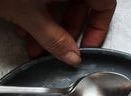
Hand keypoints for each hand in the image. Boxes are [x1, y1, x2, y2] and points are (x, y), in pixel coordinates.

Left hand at [0, 0, 116, 64]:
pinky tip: (25, 28)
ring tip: (36, 45)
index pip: (105, 5)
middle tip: (59, 50)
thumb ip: (54, 39)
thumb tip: (71, 55)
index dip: (97, 30)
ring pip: (62, 1)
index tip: (86, 47)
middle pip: (83, 4)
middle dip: (67, 32)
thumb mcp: (30, 15)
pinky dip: (39, 13)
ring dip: (50, 27)